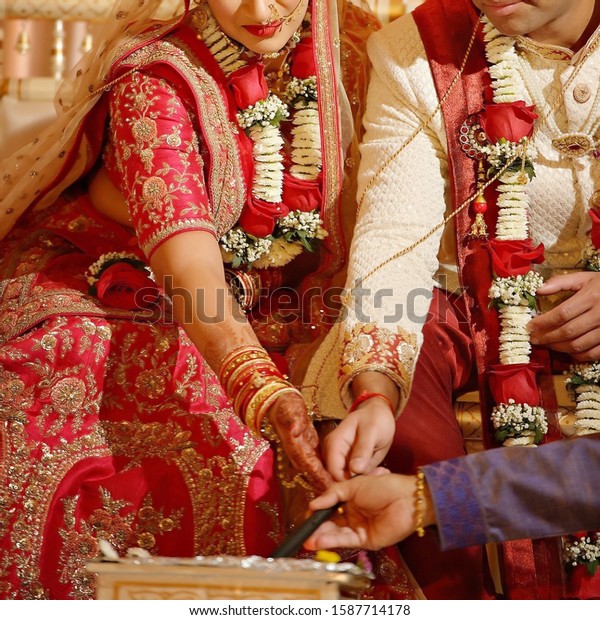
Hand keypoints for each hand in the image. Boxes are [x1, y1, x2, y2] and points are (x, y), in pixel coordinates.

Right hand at [267, 391, 332, 491]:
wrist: (280, 404)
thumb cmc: (287, 407)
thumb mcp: (290, 412)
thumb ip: (293, 422)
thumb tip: (294, 431)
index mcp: (296, 448)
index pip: (310, 467)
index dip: (321, 478)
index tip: (333, 488)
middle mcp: (298, 455)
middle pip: (314, 475)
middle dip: (326, 486)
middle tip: (342, 497)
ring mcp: (303, 454)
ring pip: (316, 473)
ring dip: (327, 482)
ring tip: (343, 492)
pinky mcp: (308, 450)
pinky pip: (318, 466)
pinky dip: (327, 473)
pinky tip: (338, 478)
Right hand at [303, 472, 434, 550]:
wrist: (406, 499)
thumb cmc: (382, 486)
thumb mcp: (354, 484)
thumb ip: (332, 494)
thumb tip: (312, 504)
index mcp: (350, 498)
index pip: (329, 507)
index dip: (317, 512)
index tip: (306, 516)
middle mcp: (352, 513)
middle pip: (331, 522)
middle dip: (317, 528)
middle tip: (304, 532)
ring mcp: (358, 528)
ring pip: (336, 533)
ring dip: (322, 537)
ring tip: (308, 540)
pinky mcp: (365, 540)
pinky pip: (346, 540)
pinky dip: (333, 541)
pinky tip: (321, 541)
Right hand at [323, 399, 395, 481]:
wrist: (378, 414)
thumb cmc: (375, 419)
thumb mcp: (372, 431)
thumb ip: (363, 449)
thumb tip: (355, 469)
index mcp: (334, 443)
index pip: (332, 470)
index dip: (347, 481)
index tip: (367, 481)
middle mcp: (332, 453)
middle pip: (337, 478)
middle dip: (358, 481)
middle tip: (380, 474)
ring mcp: (339, 459)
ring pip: (346, 480)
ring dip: (364, 480)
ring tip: (382, 472)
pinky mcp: (347, 464)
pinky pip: (354, 478)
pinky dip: (367, 478)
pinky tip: (380, 471)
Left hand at [529, 272, 599, 360]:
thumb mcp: (585, 278)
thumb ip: (561, 282)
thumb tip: (538, 290)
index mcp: (591, 297)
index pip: (561, 314)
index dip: (543, 322)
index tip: (530, 326)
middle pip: (567, 331)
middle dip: (546, 337)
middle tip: (533, 339)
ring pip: (578, 345)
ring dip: (558, 347)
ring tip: (546, 344)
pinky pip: (593, 354)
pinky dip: (578, 356)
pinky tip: (567, 351)